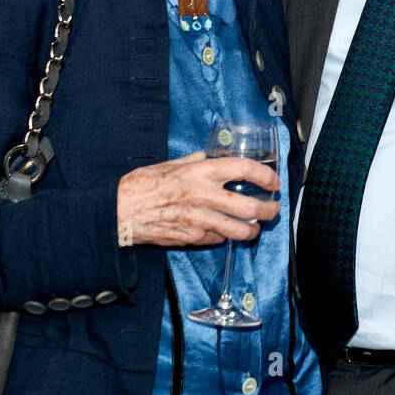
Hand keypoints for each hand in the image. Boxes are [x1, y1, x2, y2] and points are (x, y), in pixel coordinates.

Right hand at [116, 152, 279, 247]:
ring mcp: (199, 220)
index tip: (273, 180)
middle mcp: (204, 196)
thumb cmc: (144, 185)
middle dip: (269, 209)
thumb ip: (198, 160)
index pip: (244, 169)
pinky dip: (225, 235)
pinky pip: (218, 238)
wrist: (120, 211)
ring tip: (256, 226)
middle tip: (273, 209)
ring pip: (239, 230)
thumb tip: (216, 156)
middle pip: (250, 206)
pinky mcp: (192, 237)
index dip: (265, 175)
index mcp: (201, 172)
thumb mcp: (173, 164)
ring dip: (253, 229)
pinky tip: (226, 231)